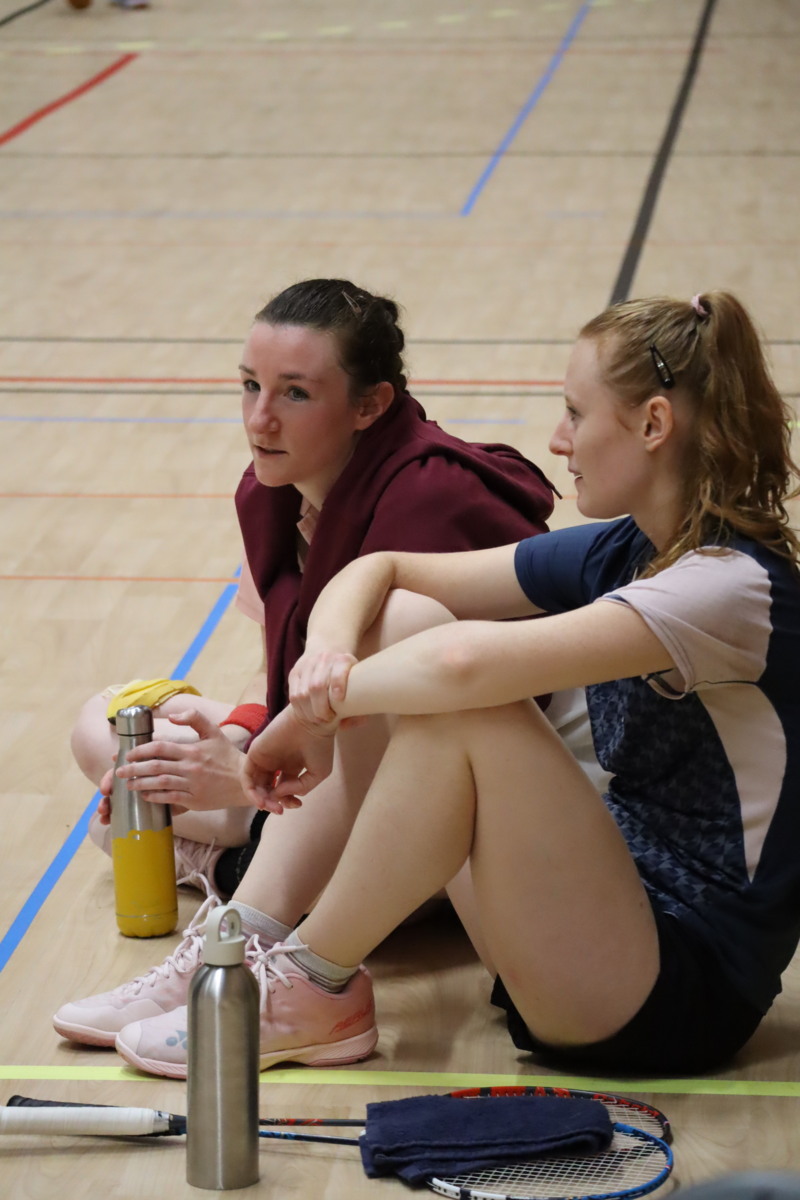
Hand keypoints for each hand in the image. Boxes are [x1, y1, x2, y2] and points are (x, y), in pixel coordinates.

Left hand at [111, 709, 249, 810]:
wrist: (245, 781)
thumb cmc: (227, 756)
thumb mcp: (214, 731)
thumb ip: (194, 718)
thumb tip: (172, 717)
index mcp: (192, 750)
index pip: (160, 748)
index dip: (141, 750)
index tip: (127, 754)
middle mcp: (190, 767)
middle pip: (155, 766)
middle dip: (133, 769)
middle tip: (119, 772)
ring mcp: (192, 785)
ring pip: (160, 783)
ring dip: (140, 784)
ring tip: (128, 785)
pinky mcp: (195, 800)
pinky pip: (170, 798)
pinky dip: (155, 797)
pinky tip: (146, 796)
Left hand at [242, 706, 335, 813]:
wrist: (314, 722)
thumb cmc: (320, 746)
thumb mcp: (317, 774)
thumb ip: (299, 788)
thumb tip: (278, 793)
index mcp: (290, 767)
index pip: (282, 790)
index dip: (287, 801)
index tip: (296, 805)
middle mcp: (276, 763)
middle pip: (266, 790)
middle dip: (272, 803)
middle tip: (279, 810)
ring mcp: (264, 758)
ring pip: (255, 786)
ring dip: (260, 800)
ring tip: (269, 806)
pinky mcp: (255, 753)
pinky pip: (246, 776)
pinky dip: (250, 790)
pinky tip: (261, 799)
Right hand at [288, 645, 357, 729]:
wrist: (329, 648)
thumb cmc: (348, 676)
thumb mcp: (359, 686)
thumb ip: (359, 710)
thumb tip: (343, 725)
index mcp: (343, 660)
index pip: (339, 671)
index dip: (338, 685)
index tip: (339, 700)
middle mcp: (324, 659)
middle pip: (317, 686)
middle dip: (321, 709)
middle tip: (327, 719)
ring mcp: (307, 665)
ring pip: (303, 693)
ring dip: (309, 712)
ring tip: (318, 719)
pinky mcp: (295, 672)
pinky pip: (293, 695)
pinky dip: (300, 709)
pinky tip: (308, 714)